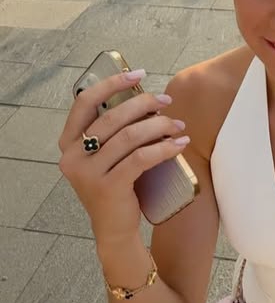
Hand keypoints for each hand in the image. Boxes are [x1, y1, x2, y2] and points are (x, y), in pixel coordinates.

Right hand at [58, 71, 189, 246]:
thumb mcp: (106, 155)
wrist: (114, 229)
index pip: (85, 102)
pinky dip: (163, 148)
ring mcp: (88, 173)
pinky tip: (179, 144)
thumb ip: (113, 130)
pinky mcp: (108, 187)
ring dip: (159, 126)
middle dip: (144, 104)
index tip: (138, 74)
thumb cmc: (116, 184)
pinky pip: (141, 158)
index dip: (111, 84)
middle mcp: (72, 156)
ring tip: (178, 126)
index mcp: (68, 142)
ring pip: (129, 136)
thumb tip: (146, 98)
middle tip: (167, 101)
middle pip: (112, 117)